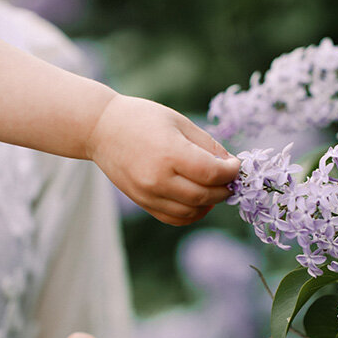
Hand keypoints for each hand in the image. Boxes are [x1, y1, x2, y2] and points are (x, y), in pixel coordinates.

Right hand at [86, 94, 241, 225]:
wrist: (101, 129)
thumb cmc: (142, 119)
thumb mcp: (180, 122)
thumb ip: (208, 146)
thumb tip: (231, 166)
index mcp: (169, 153)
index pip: (212, 173)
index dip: (231, 172)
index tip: (236, 166)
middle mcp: (158, 178)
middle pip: (205, 196)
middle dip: (225, 189)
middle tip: (230, 178)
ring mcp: (149, 194)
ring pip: (192, 212)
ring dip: (211, 203)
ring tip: (215, 188)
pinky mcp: (143, 202)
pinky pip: (175, 218)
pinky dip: (192, 213)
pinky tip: (199, 200)